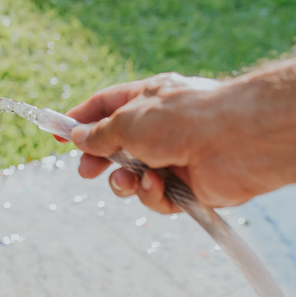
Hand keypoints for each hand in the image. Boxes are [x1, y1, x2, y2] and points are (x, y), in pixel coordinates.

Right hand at [66, 73, 275, 212]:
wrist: (240, 141)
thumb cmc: (184, 118)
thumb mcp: (129, 121)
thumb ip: (101, 133)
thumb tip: (80, 136)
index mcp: (148, 98)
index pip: (105, 106)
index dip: (80, 120)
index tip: (54, 134)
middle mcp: (161, 127)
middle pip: (117, 146)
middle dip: (99, 160)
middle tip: (86, 170)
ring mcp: (176, 157)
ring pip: (135, 177)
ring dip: (126, 182)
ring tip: (130, 180)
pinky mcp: (191, 187)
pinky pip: (158, 197)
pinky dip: (153, 195)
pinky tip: (159, 187)